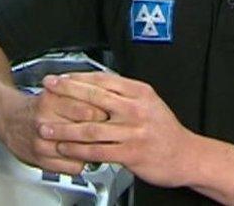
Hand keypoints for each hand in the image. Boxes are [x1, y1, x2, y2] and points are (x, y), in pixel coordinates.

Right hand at [0, 86, 108, 175]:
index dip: (105, 112)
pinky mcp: (41, 160)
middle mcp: (44, 121)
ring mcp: (42, 143)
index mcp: (50, 99)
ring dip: (92, 148)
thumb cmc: (37, 105)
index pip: (89, 109)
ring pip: (80, 151)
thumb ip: (79, 93)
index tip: (112, 113)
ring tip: (96, 141)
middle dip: (102, 131)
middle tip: (109, 128)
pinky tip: (80, 153)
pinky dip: (81, 161)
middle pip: (85, 131)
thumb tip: (107, 97)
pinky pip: (73, 167)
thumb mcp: (56, 90)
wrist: (8, 119)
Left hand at [39, 72, 194, 187]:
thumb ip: (124, 93)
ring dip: (64, 128)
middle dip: (65, 93)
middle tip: (47, 91)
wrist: (187, 155)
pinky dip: (77, 150)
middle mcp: (135, 109)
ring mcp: (133, 132)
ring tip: (46, 128)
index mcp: (139, 92)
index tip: (59, 78)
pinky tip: (65, 149)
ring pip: (91, 127)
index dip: (77, 78)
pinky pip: (97, 151)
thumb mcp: (149, 102)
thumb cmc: (164, 129)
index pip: (102, 80)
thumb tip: (95, 83)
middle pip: (93, 98)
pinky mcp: (130, 153)